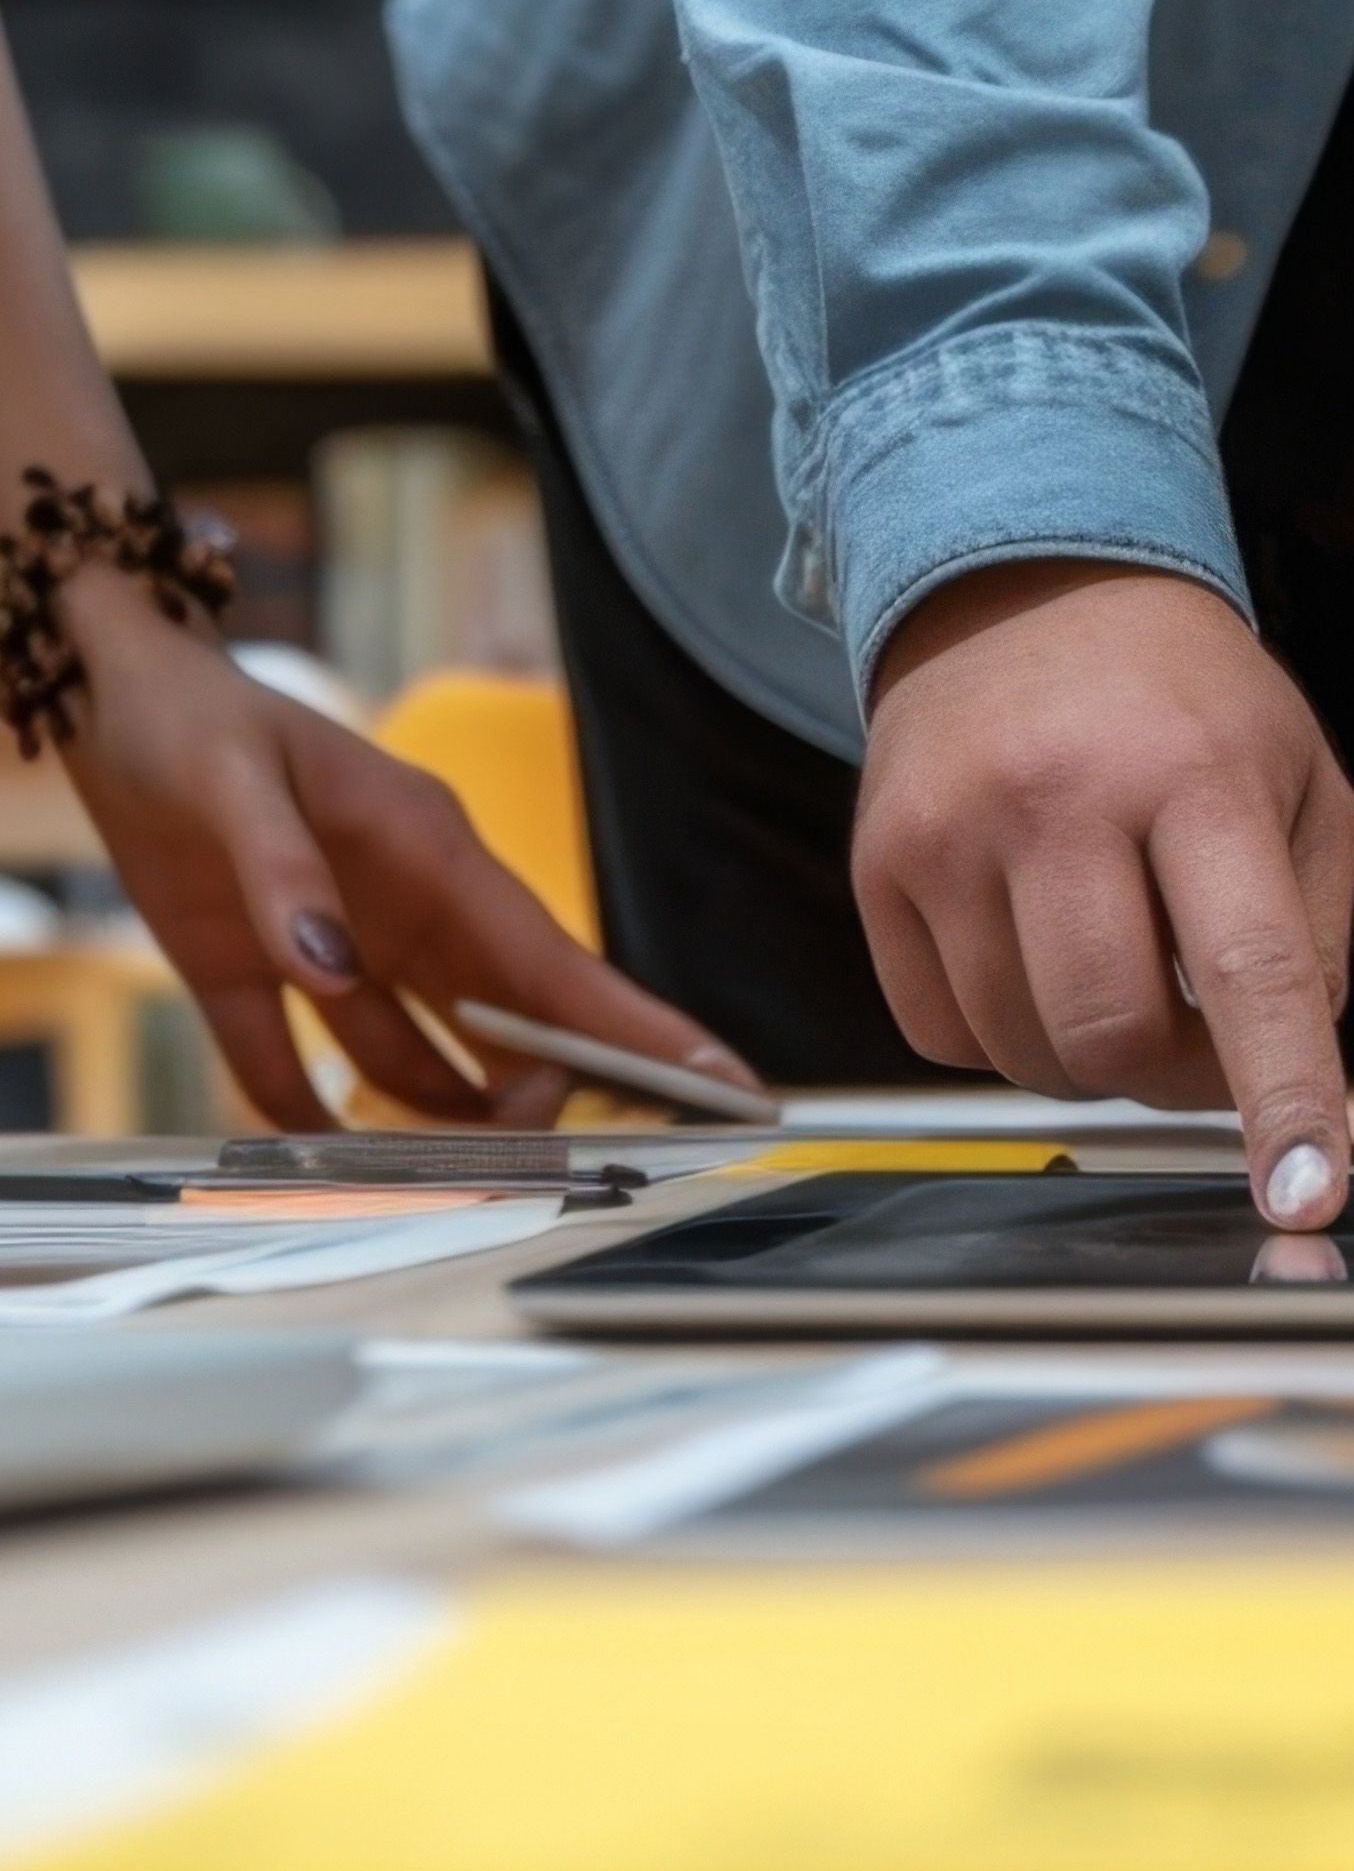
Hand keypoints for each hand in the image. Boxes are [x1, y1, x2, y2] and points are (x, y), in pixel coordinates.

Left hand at [55, 573, 752, 1131]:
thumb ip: (285, 876)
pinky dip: (300, 1104)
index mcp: (434, 860)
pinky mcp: (249, 966)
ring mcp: (333, 943)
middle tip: (528, 1163)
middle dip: (536, 1093)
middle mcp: (404, 912)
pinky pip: (287, 1056)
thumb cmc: (192, 718)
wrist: (112, 695)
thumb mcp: (238, 784)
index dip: (642, 1029)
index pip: (557, 965)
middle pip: (506, 1023)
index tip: (725, 1079)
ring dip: (438, 1110)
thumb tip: (336, 973)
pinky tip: (317, 1146)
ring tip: (456, 1175)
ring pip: (418, 1050)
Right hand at [854, 559, 1353, 1227]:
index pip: (1253, 968)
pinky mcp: (879, 866)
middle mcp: (1062, 798)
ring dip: (1092, 1057)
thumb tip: (1310, 1081)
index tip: (1309, 1194)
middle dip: (1175, 1075)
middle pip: (1115, 1038)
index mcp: (1197, 773)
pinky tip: (1039, 954)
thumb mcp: (1303, 782)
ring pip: (1027, 1053)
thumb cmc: (1186, 701)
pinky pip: (945, 1036)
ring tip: (1120, 963)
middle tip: (1199, 1025)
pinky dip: (1008, 1035)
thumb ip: (1318, 935)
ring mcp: (953, 834)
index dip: (1284, 1096)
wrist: (1027, 585)